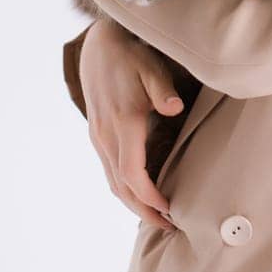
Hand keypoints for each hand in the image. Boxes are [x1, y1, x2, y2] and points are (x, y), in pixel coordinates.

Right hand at [79, 17, 184, 231]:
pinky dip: (124, 189)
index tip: (170, 209)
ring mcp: (98, 137)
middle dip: (143, 211)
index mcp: (122, 123)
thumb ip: (162, 89)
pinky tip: (140, 194)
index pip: (132, 173)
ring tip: (158, 217)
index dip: (150, 196)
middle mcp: (106, 136)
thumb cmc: (131, 56)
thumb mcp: (150, 66)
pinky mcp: (98, 135)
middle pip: (121, 187)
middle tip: (169, 226)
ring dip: (133, 204)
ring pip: (112, 182)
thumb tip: (174, 108)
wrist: (99, 46)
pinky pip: (109, 171)